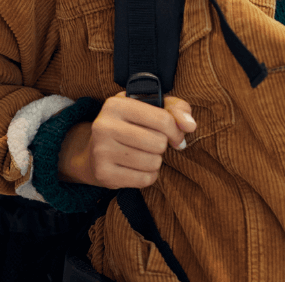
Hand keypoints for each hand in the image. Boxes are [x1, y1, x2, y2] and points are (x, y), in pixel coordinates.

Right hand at [58, 92, 195, 188]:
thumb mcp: (150, 107)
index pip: (162, 119)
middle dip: (162, 145)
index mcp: (117, 104)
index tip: (176, 135)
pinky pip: (144, 179)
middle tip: (151, 143)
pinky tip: (137, 167)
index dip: (176, 130)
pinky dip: (148, 175)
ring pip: (153, 163)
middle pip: (158, 143)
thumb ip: (176, 109)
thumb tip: (190, 125)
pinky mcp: (104, 175)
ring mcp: (102, 151)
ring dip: (155, 161)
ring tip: (143, 154)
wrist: (94, 151)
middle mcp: (105, 126)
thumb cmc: (130, 124)